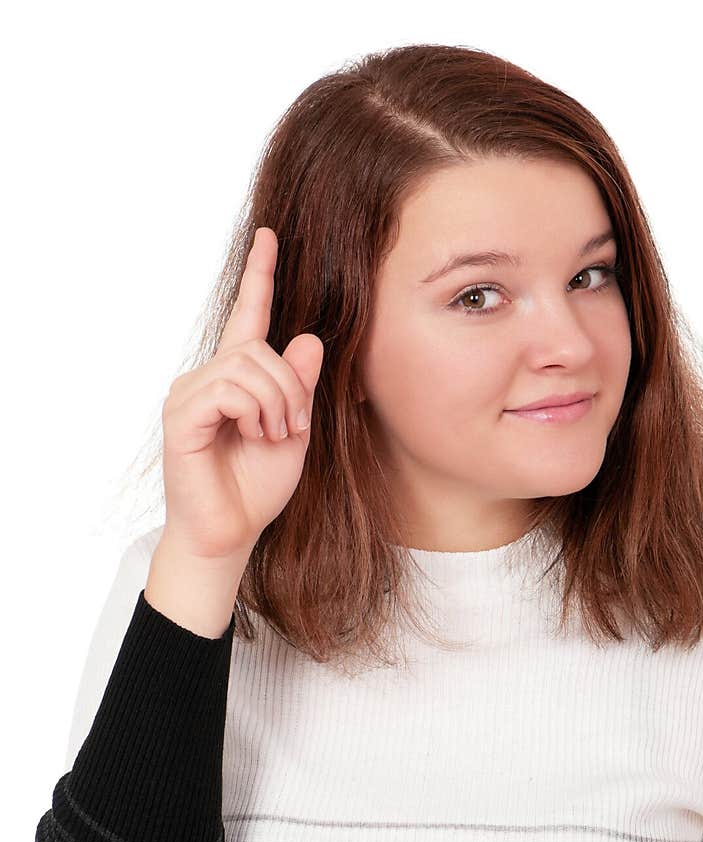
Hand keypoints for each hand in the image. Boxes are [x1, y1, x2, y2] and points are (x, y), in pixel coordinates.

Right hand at [158, 226, 322, 560]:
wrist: (231, 532)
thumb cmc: (257, 487)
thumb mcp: (294, 430)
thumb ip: (300, 387)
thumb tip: (309, 339)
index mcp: (235, 378)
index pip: (248, 316)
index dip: (260, 276)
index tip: (269, 236)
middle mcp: (207, 378)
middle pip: (259, 349)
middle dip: (290, 388)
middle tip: (293, 428)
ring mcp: (189, 395)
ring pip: (248, 366)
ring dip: (277, 403)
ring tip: (274, 436)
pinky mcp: (182, 416)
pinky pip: (230, 390)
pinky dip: (256, 412)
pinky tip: (255, 436)